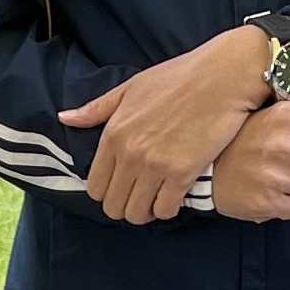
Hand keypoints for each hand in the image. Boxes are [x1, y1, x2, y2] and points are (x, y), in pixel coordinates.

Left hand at [62, 27, 274, 220]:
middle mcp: (129, 153)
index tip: (122, 186)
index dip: (107, 192)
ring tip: (157, 198)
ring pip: (138, 214)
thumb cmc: (179, 77)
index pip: (95, 187)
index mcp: (113, 134)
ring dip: (146, 210)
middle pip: (113, 206)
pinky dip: (169, 208)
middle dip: (125, 205)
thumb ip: (98, 108)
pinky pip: (166, 210)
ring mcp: (155, 165)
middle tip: (140, 195)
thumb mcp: (131, 87)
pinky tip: (175, 195)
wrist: (224, 75)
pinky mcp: (182, 174)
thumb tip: (65, 117)